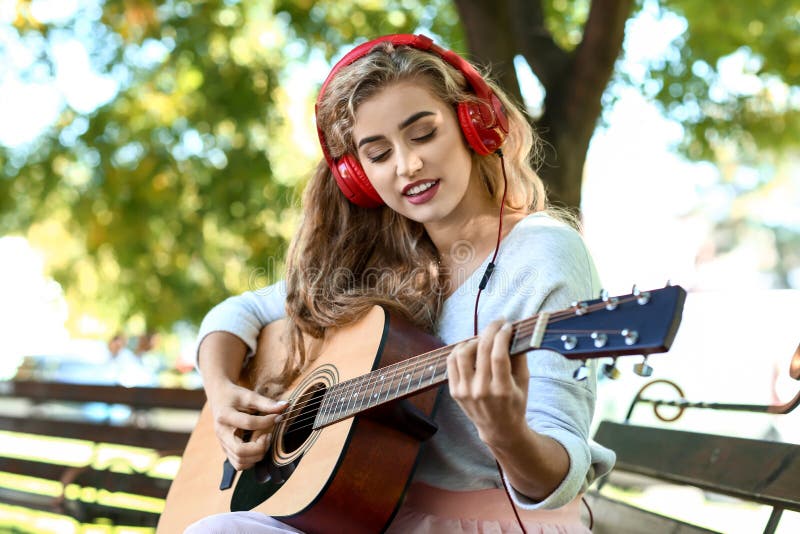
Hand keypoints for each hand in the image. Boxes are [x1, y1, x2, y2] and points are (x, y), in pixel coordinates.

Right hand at [205, 379, 287, 469]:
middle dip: (260, 446)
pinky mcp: (227, 450)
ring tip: (264, 440)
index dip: (267, 421)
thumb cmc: (235, 396)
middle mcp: (221, 433)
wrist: (219, 399)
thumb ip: (266, 403)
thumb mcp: (249, 395)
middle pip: (240, 451)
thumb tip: (285, 406)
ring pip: (240, 461)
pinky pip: (239, 464)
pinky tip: (258, 446)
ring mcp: (223, 444)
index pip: (248, 423)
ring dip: (257, 455)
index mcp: (225, 416)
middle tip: (268, 435)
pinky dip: (252, 460)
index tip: (278, 416)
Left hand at [447, 319, 529, 445]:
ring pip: (462, 353)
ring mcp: (465, 392)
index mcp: (502, 390)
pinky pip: (451, 362)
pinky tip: (470, 347)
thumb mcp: (524, 383)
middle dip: (490, 330)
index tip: (507, 325)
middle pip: (481, 350)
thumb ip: (519, 358)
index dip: (502, 335)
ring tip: (483, 339)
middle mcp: (481, 391)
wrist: (499, 429)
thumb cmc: (515, 403)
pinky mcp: (455, 392)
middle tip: (497, 323)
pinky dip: (460, 349)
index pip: (498, 355)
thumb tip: (513, 332)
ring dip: (473, 340)